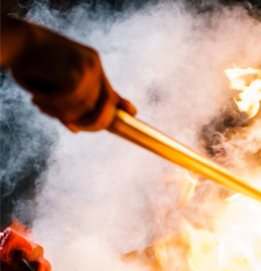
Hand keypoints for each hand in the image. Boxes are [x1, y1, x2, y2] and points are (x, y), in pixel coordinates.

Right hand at [3, 18, 135, 130]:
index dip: (120, 104)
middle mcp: (94, 64)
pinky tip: (37, 98)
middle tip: (75, 126)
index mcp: (92, 64)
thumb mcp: (52, 87)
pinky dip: (54, 104)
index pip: (109, 89)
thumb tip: (77, 129)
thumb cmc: (29, 64)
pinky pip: (72, 99)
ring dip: (61, 112)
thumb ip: (67, 105)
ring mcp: (89, 65)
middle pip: (104, 103)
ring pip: (85, 105)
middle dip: (92, 122)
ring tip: (39, 104)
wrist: (15, 40)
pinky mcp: (77, 69)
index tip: (133, 112)